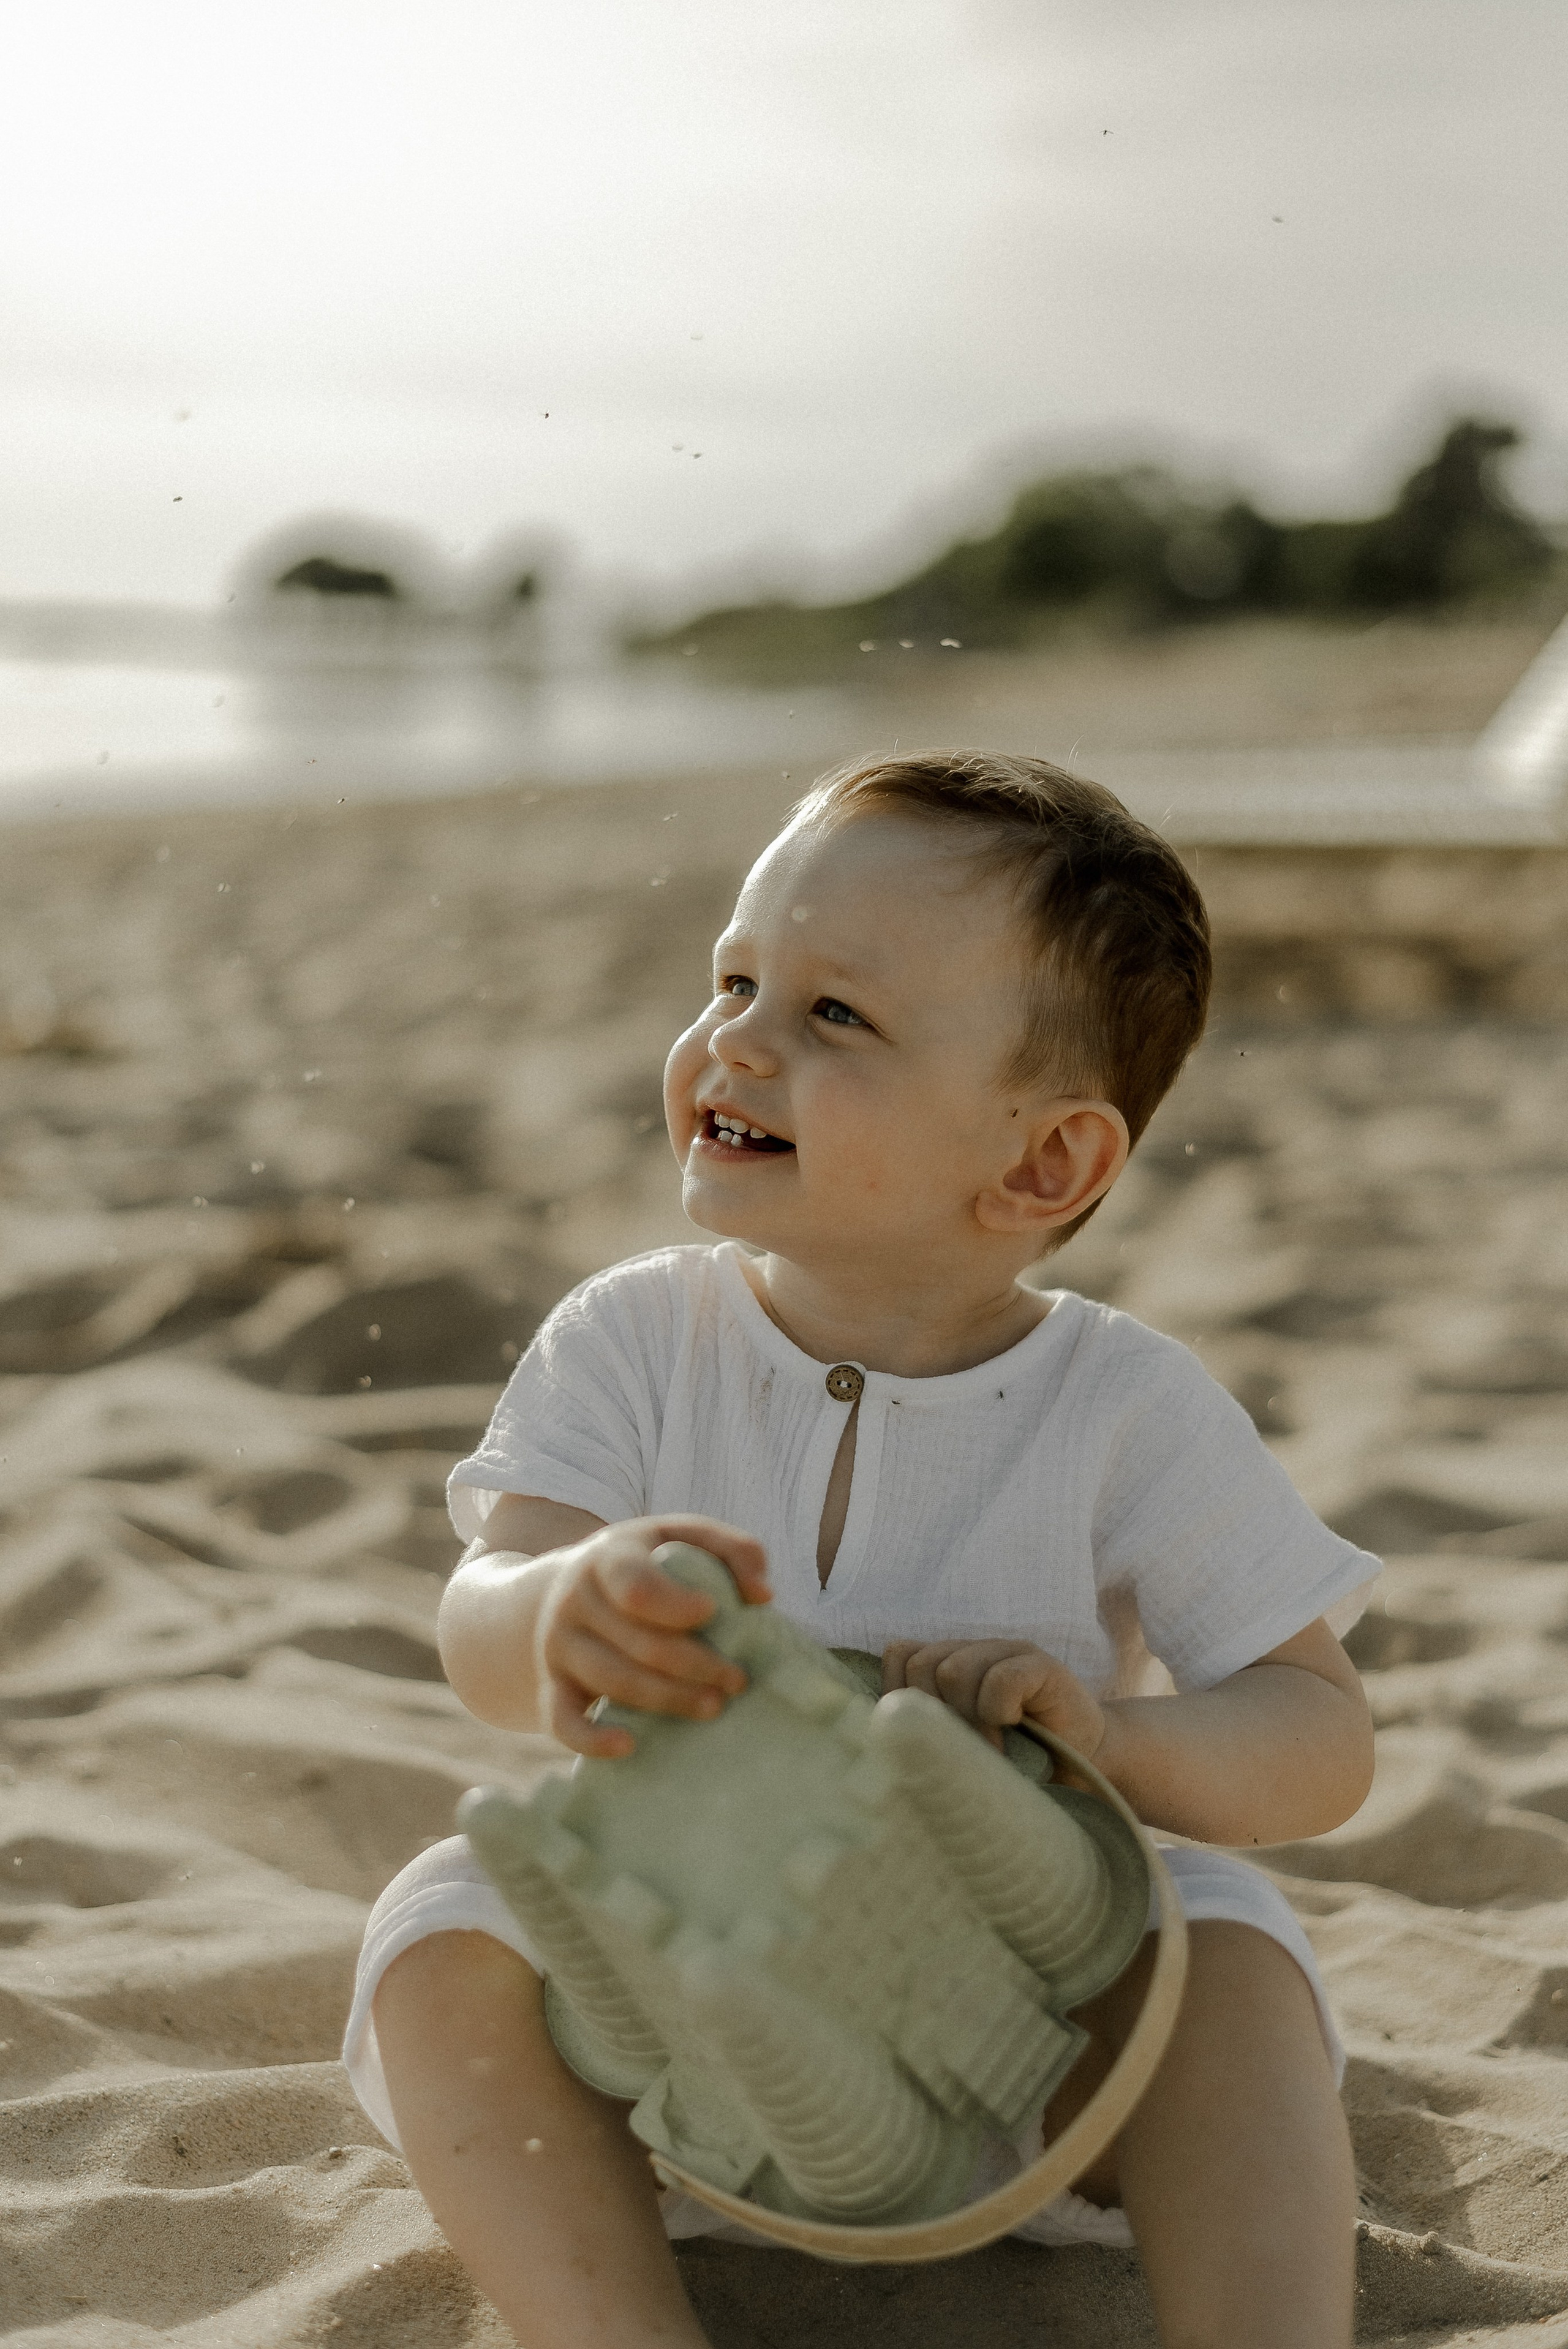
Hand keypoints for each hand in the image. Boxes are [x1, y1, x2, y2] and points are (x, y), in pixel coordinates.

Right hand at [536, 1515, 769, 1757]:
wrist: (564, 1591)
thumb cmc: (645, 1565)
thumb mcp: (682, 1538)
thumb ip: (732, 1550)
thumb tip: (763, 1595)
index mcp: (608, 1559)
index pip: (636, 1587)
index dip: (677, 1605)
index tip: (714, 1612)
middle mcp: (575, 1601)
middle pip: (638, 1643)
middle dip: (696, 1665)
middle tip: (737, 1679)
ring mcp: (559, 1647)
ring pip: (615, 1682)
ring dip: (670, 1700)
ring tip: (714, 1707)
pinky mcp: (553, 1686)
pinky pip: (561, 1721)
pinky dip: (591, 1740)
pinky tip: (629, 1746)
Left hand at [881, 1638, 1106, 1762]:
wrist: (1085, 1767)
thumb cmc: (1013, 1763)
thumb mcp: (958, 1747)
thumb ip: (923, 1731)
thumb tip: (876, 1741)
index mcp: (948, 1663)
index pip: (899, 1656)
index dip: (904, 1698)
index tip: (927, 1740)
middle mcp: (974, 1650)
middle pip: (922, 1665)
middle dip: (937, 1718)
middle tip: (966, 1751)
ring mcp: (1007, 1650)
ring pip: (954, 1670)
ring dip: (969, 1721)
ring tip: (992, 1749)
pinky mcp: (1041, 1664)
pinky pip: (1001, 1677)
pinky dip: (1000, 1710)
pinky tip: (1015, 1726)